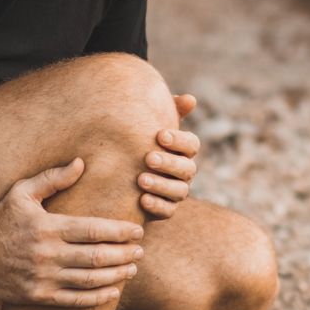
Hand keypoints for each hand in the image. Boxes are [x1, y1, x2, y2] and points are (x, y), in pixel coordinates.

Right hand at [0, 158, 144, 305]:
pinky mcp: (39, 296)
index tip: (137, 230)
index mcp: (47, 227)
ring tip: (132, 268)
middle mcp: (47, 254)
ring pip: (89, 280)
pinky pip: (74, 300)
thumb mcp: (22, 192)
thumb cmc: (0, 218)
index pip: (93, 230)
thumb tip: (81, 163)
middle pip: (96, 257)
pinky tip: (113, 291)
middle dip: (124, 254)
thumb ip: (53, 179)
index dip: (120, 232)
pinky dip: (97, 297)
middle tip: (140, 250)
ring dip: (116, 275)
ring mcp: (43, 278)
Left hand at [139, 93, 201, 219]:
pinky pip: (168, 211)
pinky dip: (157, 205)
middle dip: (168, 163)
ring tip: (140, 180)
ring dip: (161, 185)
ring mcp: (176, 192)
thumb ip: (166, 111)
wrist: (118, 172)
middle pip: (187, 168)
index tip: (159, 135)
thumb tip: (189, 99)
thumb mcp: (147, 125)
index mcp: (183, 150)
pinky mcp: (166, 209)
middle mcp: (184, 172)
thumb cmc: (137, 141)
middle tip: (148, 158)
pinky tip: (141, 199)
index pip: (191, 144)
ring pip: (179, 191)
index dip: (178, 140)